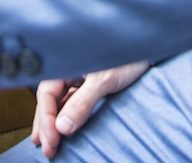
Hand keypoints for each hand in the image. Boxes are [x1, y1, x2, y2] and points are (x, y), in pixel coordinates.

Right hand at [30, 62, 150, 157]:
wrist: (147, 45)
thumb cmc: (127, 55)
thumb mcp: (104, 80)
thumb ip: (82, 103)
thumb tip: (62, 127)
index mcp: (65, 62)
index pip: (46, 93)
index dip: (45, 119)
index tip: (50, 141)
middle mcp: (67, 68)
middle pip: (49, 98)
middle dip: (45, 123)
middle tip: (46, 147)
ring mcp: (76, 75)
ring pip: (58, 100)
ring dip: (52, 121)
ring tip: (46, 141)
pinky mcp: (87, 81)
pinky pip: (70, 100)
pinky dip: (64, 114)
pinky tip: (61, 126)